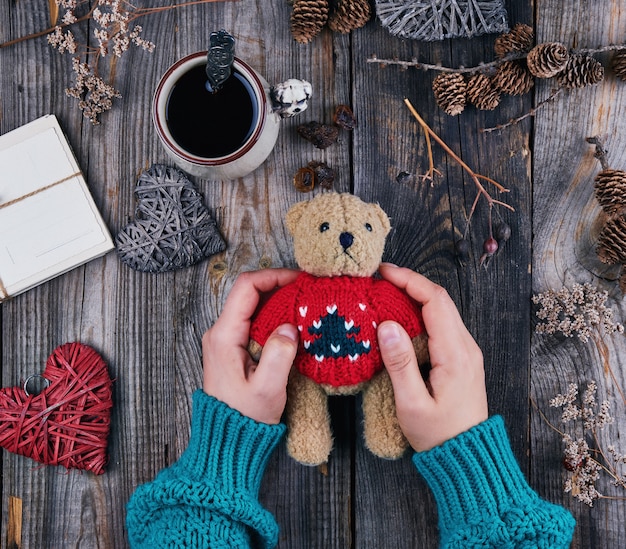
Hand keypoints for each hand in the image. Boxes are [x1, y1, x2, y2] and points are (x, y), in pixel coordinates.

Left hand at [202, 269, 299, 423]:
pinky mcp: (233, 348)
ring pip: (253, 307)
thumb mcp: (266, 389)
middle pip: (250, 293)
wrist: (227, 440)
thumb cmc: (245, 417)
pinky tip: (293, 325)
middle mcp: (220, 332)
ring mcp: (225, 340)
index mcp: (224, 335)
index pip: (247, 287)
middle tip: (307, 291)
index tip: (299, 280)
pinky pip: (254, 322)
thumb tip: (290, 327)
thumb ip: (279, 355)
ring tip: (304, 306)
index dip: (274, 276)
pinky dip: (274, 317)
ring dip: (278, 302)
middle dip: (279, 287)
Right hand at [376, 264, 487, 451]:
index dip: (409, 280)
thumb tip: (386, 325)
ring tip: (386, 294)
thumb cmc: (439, 435)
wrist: (469, 458)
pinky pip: (442, 325)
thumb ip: (400, 364)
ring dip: (415, 297)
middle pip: (440, 300)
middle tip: (380, 279)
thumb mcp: (412, 404)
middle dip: (410, 283)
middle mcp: (466, 346)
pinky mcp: (461, 358)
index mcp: (456, 353)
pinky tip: (401, 318)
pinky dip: (421, 313)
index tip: (384, 272)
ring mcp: (466, 351)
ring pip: (442, 311)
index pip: (435, 301)